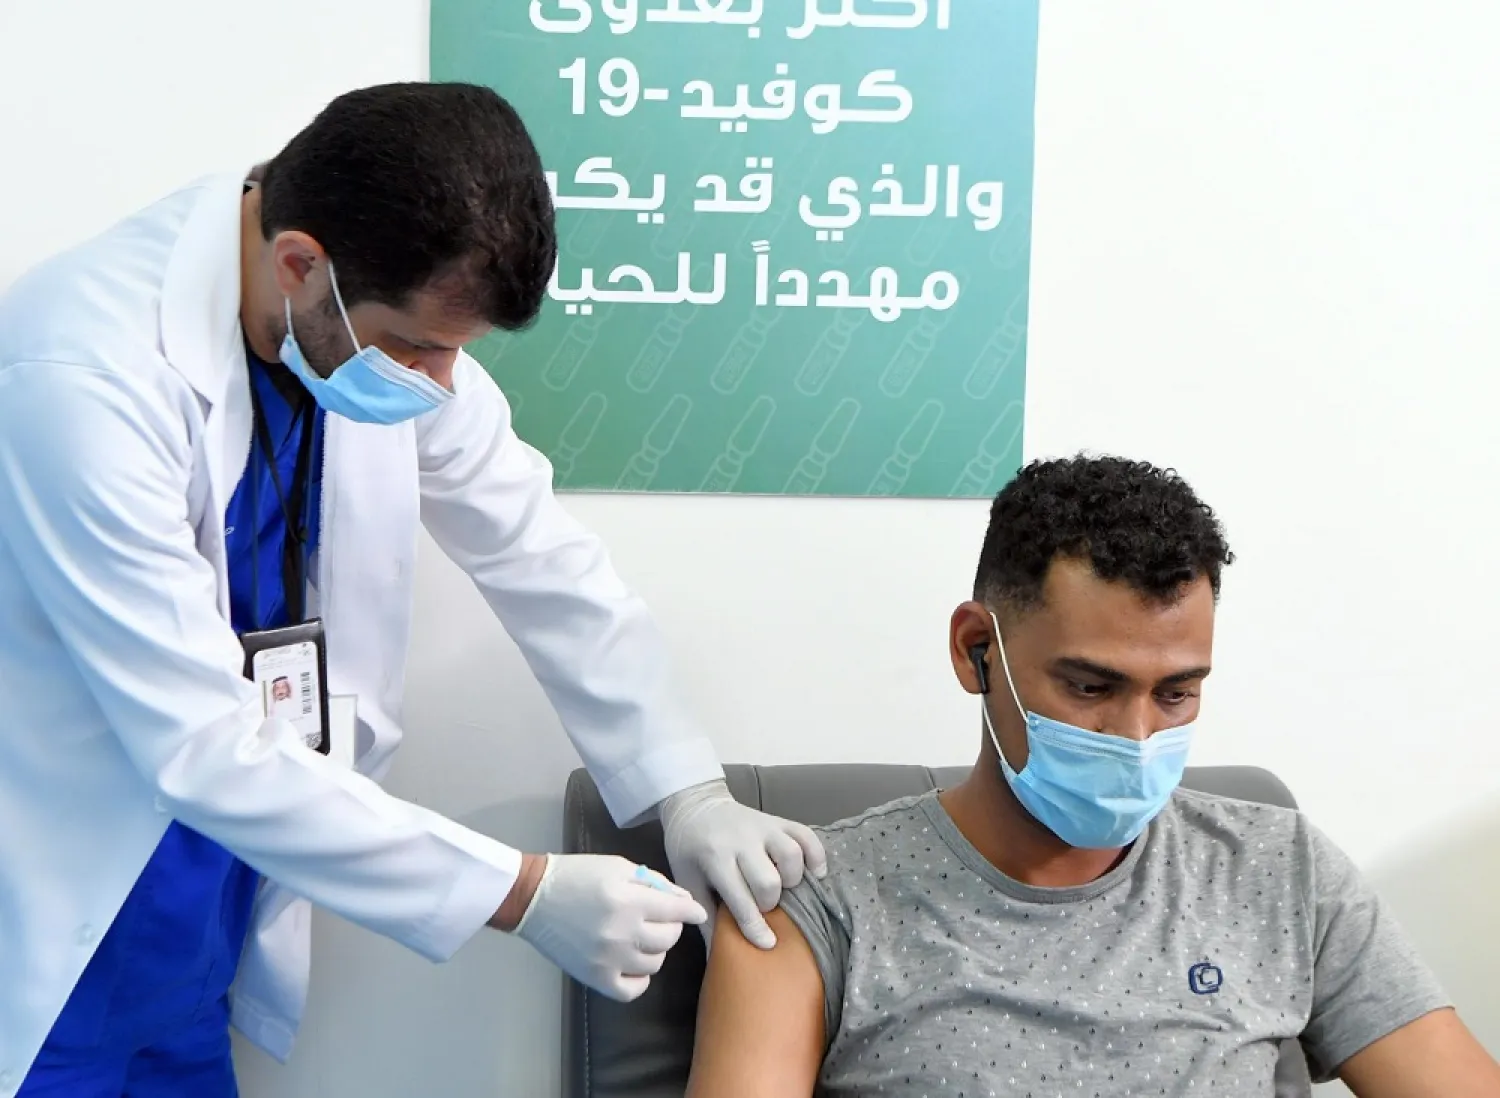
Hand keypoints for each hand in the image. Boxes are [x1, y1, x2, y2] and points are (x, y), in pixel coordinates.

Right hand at [504, 853, 707, 1001]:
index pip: (677, 911)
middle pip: (669, 938)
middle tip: (659, 918)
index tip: (698, 912)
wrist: (533, 897)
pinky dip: (640, 978)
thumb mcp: (617, 867)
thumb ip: (654, 882)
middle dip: (671, 926)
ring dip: (655, 949)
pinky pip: (632, 990)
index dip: (692, 911)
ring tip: (640, 937)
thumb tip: (684, 901)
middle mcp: (622, 932)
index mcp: (628, 900)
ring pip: (655, 963)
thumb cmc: (577, 875)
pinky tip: (633, 962)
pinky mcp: (594, 977)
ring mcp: (608, 959)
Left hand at [660, 779, 827, 950]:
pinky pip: (807, 836)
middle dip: (770, 901)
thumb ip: (704, 917)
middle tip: (764, 905)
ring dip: (793, 878)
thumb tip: (717, 959)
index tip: (767, 943)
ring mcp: (763, 827)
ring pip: (792, 855)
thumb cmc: (689, 849)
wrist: (695, 805)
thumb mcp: (687, 880)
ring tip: (785, 887)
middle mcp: (741, 840)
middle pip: (769, 880)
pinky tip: (812, 872)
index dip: (755, 926)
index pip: (740, 898)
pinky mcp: (778, 820)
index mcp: (715, 857)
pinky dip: (815, 856)